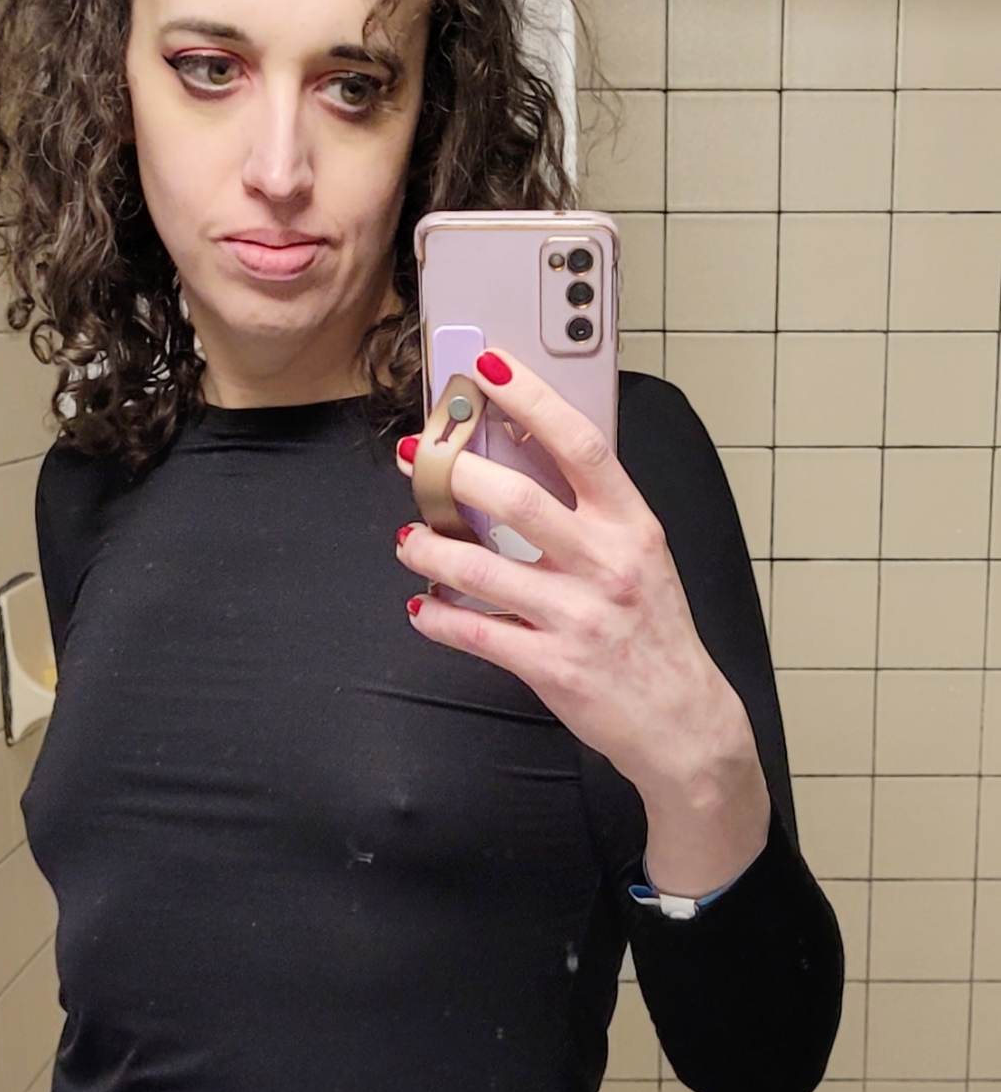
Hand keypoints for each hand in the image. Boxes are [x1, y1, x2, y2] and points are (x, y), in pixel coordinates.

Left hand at [396, 348, 769, 897]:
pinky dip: (437, 617)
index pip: (582, 446)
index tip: (490, 370)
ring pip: (481, 569)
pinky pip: (475, 633)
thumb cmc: (653, 632)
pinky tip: (421, 605)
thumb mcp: (642, 559)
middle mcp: (609, 565)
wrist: (683, 722)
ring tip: (409, 538)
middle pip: (519, 501)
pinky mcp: (552, 666)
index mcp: (633, 526)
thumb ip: (593, 514)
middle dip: (455, 473)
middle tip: (418, 457)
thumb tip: (525, 460)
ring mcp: (579, 617)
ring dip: (429, 549)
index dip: (533, 401)